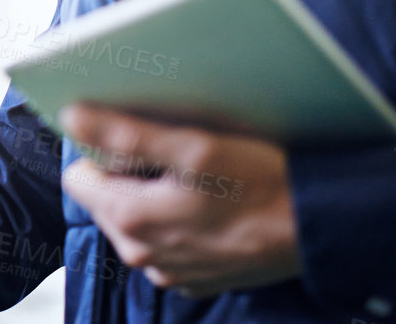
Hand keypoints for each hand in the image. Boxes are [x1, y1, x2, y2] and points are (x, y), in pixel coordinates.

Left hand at [58, 103, 301, 297]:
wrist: (322, 229)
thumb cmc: (263, 185)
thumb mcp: (196, 147)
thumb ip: (127, 135)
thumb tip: (73, 117)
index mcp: (132, 221)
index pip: (79, 179)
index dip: (101, 153)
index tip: (134, 139)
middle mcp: (142, 254)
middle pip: (105, 199)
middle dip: (128, 174)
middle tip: (173, 155)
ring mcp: (169, 270)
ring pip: (136, 219)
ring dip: (154, 197)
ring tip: (195, 178)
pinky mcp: (195, 278)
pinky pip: (167, 241)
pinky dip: (179, 220)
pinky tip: (210, 203)